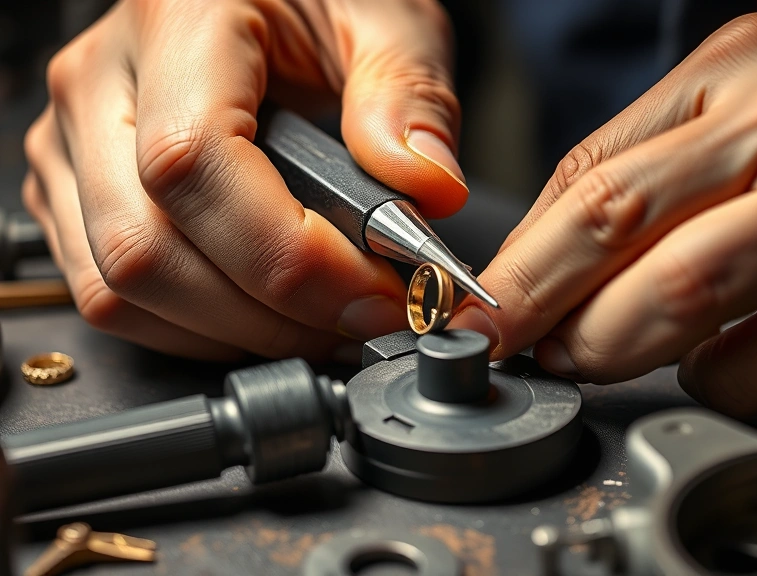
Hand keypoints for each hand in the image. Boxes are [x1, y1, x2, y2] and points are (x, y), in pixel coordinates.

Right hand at [23, 0, 465, 360]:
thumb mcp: (387, 19)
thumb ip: (410, 97)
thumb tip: (425, 191)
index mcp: (176, 20)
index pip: (194, 163)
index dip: (288, 257)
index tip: (371, 294)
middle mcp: (101, 82)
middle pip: (145, 247)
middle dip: (269, 315)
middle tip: (361, 320)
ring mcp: (74, 142)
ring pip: (118, 288)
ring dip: (234, 332)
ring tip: (322, 319)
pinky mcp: (76, 190)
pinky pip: (113, 296)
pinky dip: (197, 328)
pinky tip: (267, 313)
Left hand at [451, 14, 756, 427]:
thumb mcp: (746, 96)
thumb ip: (638, 164)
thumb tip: (538, 261)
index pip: (600, 193)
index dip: (528, 274)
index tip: (487, 319)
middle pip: (653, 281)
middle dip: (582, 341)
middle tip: (559, 357)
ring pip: (722, 362)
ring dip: (689, 371)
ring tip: (716, 336)